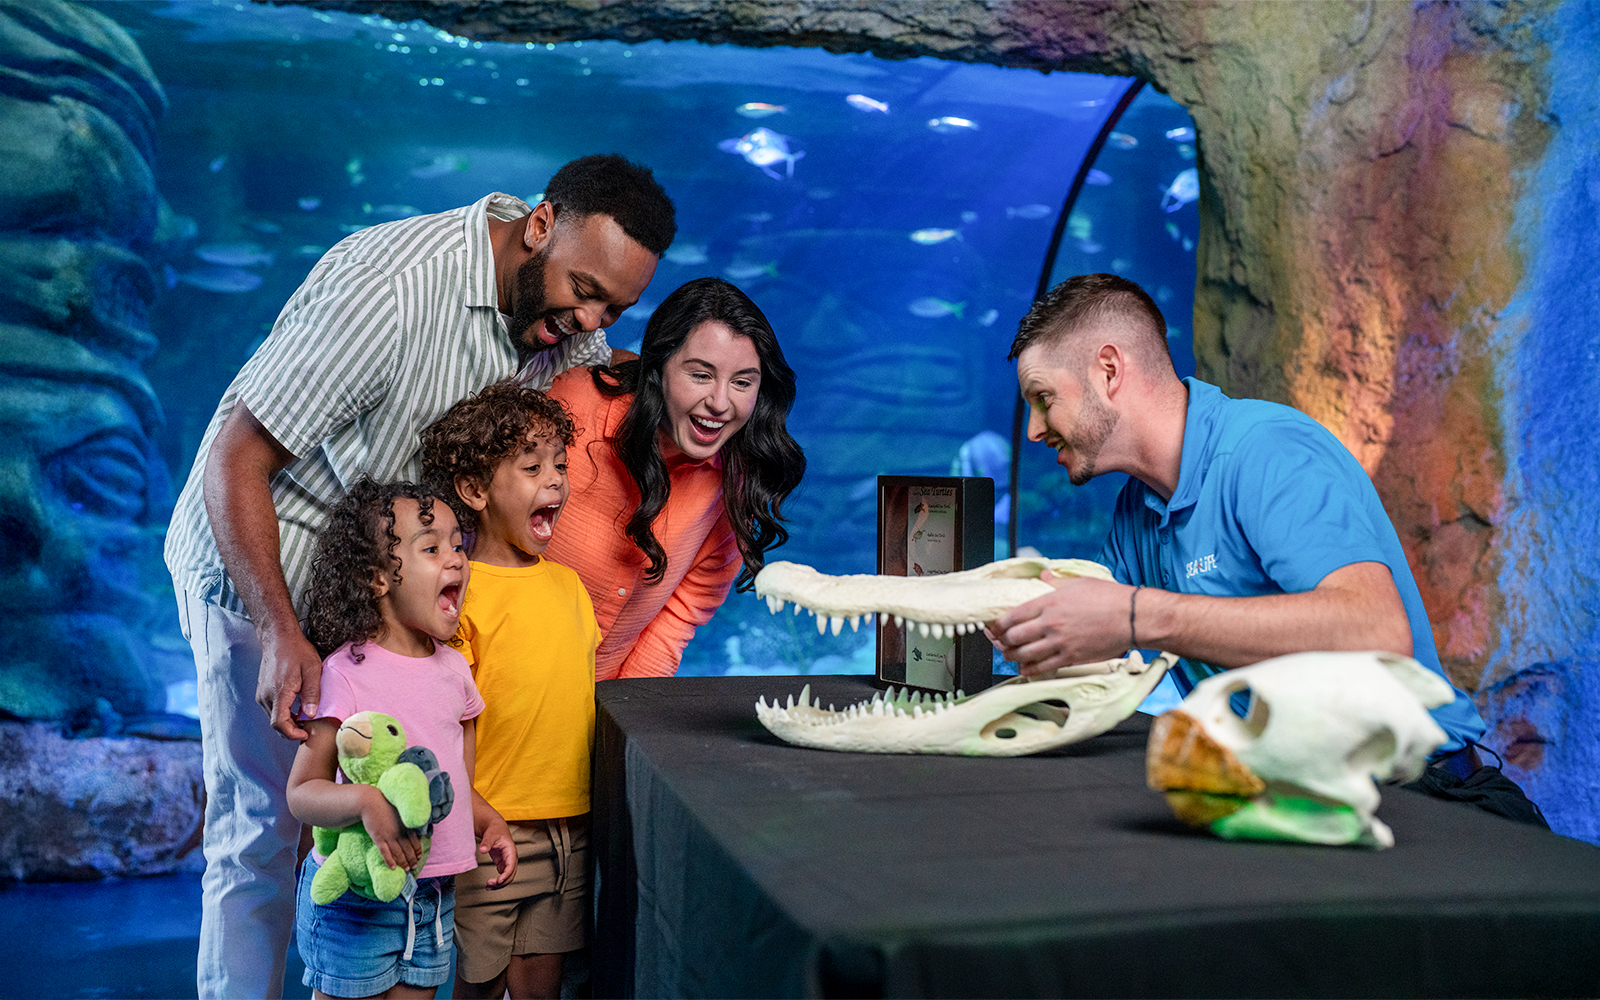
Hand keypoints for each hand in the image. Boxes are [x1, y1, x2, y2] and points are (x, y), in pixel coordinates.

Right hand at [256, 624, 323, 740]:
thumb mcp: (312, 670)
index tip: (306, 734)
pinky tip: (297, 710)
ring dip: (288, 723)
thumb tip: (311, 715)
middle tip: (309, 729)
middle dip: (292, 731)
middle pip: (275, 724)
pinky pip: (272, 710)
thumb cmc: (297, 651)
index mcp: (279, 692)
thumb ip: (312, 693)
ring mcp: (262, 695)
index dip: (292, 734)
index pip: (279, 724)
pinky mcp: (262, 692)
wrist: (278, 638)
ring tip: (305, 719)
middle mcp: (266, 696)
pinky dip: (283, 715)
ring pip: (273, 718)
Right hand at [360, 786, 422, 870]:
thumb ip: (409, 822)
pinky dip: (390, 861)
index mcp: (407, 826)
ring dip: (403, 863)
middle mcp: (399, 832)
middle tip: (414, 867)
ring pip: (398, 853)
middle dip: (412, 859)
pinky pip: (385, 852)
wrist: (371, 802)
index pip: (415, 842)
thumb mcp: (402, 812)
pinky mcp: (378, 838)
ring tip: (406, 869)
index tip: (419, 857)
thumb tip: (419, 831)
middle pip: (408, 849)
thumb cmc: (387, 806)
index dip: (417, 851)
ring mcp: (389, 836)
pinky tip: (393, 868)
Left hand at [479, 816, 517, 887]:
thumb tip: (482, 850)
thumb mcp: (490, 835)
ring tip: (488, 887)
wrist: (495, 828)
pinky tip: (490, 885)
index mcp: (511, 851)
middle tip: (490, 884)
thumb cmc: (494, 830)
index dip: (506, 874)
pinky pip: (502, 876)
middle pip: (510, 874)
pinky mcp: (502, 864)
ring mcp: (507, 862)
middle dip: (502, 882)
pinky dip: (497, 882)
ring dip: (499, 884)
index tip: (499, 880)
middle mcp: (511, 858)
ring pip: (507, 877)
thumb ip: (486, 842)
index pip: (511, 865)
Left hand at [986, 572, 1136, 677]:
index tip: (995, 626)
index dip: (998, 624)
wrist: (1132, 617)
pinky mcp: (1071, 657)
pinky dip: (1030, 670)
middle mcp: (1050, 623)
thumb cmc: (1109, 597)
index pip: (1012, 615)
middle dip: (1003, 641)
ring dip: (1013, 657)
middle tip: (1001, 642)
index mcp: (1048, 602)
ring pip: (1025, 654)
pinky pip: (1043, 668)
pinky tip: (1025, 670)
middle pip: (1014, 637)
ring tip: (1010, 656)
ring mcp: (1059, 642)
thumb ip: (1055, 581)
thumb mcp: (1078, 582)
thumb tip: (1043, 576)